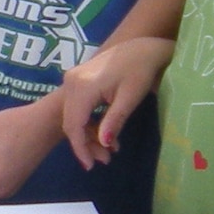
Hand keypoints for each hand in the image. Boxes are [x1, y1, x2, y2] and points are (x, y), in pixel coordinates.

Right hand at [59, 38, 174, 168]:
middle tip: (100, 161)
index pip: (74, 124)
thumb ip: (114, 120)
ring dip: (86, 133)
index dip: (80, 147)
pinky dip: (86, 121)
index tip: (90, 166)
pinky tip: (101, 131)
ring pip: (72, 115)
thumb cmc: (141, 71)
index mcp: (82, 86)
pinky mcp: (76, 79)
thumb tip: (103, 143)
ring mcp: (72, 78)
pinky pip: (75, 106)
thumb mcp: (130, 98)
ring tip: (107, 149)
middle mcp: (71, 81)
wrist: (143, 47)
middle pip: (70, 120)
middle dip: (83, 143)